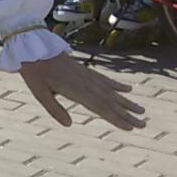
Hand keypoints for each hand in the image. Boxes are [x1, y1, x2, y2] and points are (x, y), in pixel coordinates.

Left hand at [19, 52, 144, 130]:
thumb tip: (69, 125)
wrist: (32, 48)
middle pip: (110, 102)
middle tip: (144, 124)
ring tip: (142, 110)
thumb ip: (54, 109)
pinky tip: (129, 89)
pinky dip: (117, 85)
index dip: (116, 118)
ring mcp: (87, 75)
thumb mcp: (40, 93)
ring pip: (111, 91)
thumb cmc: (34, 72)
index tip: (130, 128)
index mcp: (76, 90)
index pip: (100, 107)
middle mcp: (86, 83)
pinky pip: (104, 79)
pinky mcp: (85, 70)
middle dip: (127, 114)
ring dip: (126, 101)